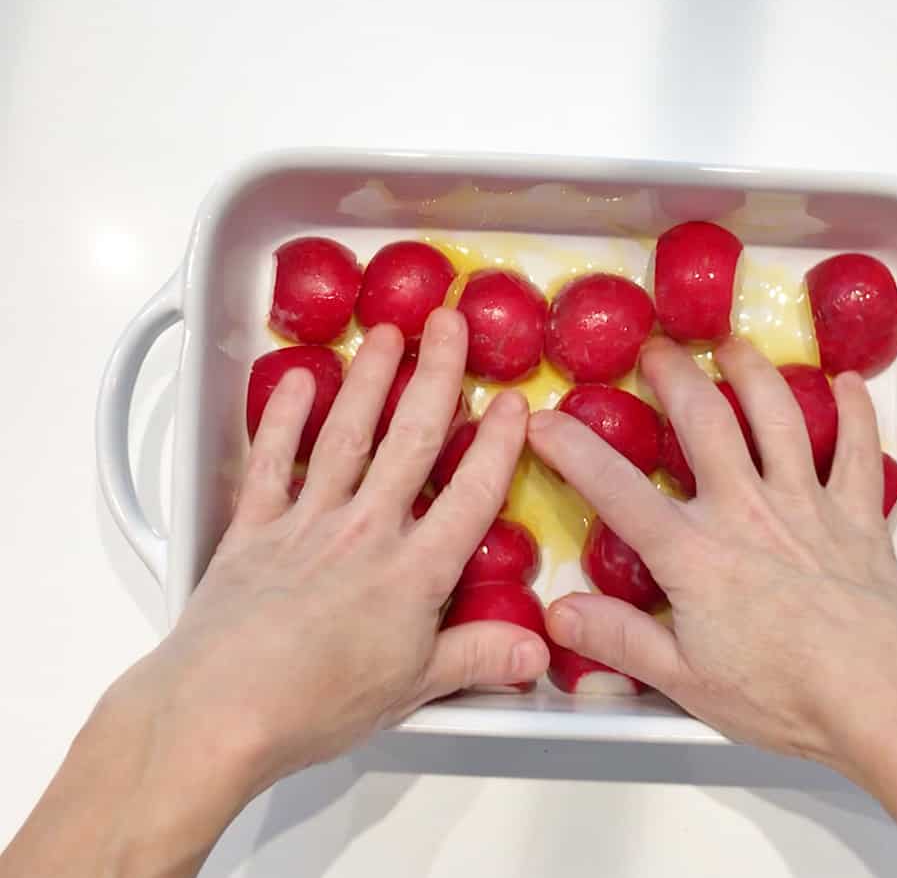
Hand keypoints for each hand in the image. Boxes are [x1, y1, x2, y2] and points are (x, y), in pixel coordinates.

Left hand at [122, 310, 547, 792]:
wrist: (220, 709)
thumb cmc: (318, 703)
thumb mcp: (414, 689)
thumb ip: (478, 659)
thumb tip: (538, 654)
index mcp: (414, 571)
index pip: (471, 495)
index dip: (498, 445)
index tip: (514, 401)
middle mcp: (366, 530)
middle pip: (411, 440)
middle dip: (436, 376)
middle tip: (447, 323)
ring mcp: (307, 521)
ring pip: (347, 435)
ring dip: (369, 379)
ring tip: (385, 333)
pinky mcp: (253, 528)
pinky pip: (271, 462)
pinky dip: (281, 419)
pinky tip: (293, 383)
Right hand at [528, 336, 896, 784]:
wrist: (884, 698)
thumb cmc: (787, 695)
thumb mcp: (686, 681)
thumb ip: (619, 640)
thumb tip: (560, 613)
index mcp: (694, 553)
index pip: (616, 489)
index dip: (572, 450)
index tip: (544, 420)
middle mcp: (746, 510)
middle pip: (703, 420)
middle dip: (674, 375)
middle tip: (655, 349)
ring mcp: (806, 504)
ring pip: (777, 415)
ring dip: (753, 371)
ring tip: (733, 344)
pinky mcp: (857, 515)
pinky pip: (858, 450)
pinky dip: (856, 412)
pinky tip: (849, 384)